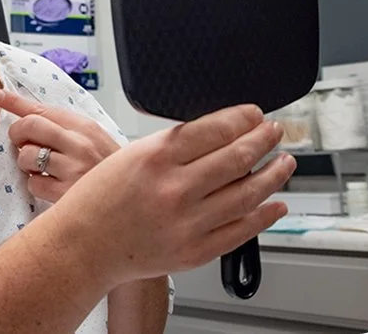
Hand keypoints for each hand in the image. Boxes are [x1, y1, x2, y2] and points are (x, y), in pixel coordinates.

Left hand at [0, 88, 120, 202]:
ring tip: (42, 167)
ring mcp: (73, 168)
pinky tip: (51, 184)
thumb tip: (28, 115)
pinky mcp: (66, 194)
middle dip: (17, 134)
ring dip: (26, 162)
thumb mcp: (92, 137)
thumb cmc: (107, 167)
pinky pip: (33, 183)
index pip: (42, 108)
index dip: (15, 102)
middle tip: (21, 142)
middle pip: (29, 126)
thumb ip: (63, 126)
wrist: (135, 197)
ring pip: (26, 156)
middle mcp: (79, 143)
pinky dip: (36, 184)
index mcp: (85, 126)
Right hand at [48, 103, 294, 287]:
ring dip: (273, 175)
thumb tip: (216, 135)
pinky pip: (241, 231)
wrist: (82, 245)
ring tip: (284, 163)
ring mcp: (188, 222)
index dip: (243, 118)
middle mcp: (175, 189)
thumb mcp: (129, 156)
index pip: (214, 129)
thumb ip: (171, 147)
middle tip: (275, 131)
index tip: (254, 114)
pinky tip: (275, 204)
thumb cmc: (97, 199)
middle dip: (264, 140)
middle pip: (237, 157)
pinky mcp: (195, 251)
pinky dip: (264, 216)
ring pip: (248, 193)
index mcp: (155, 157)